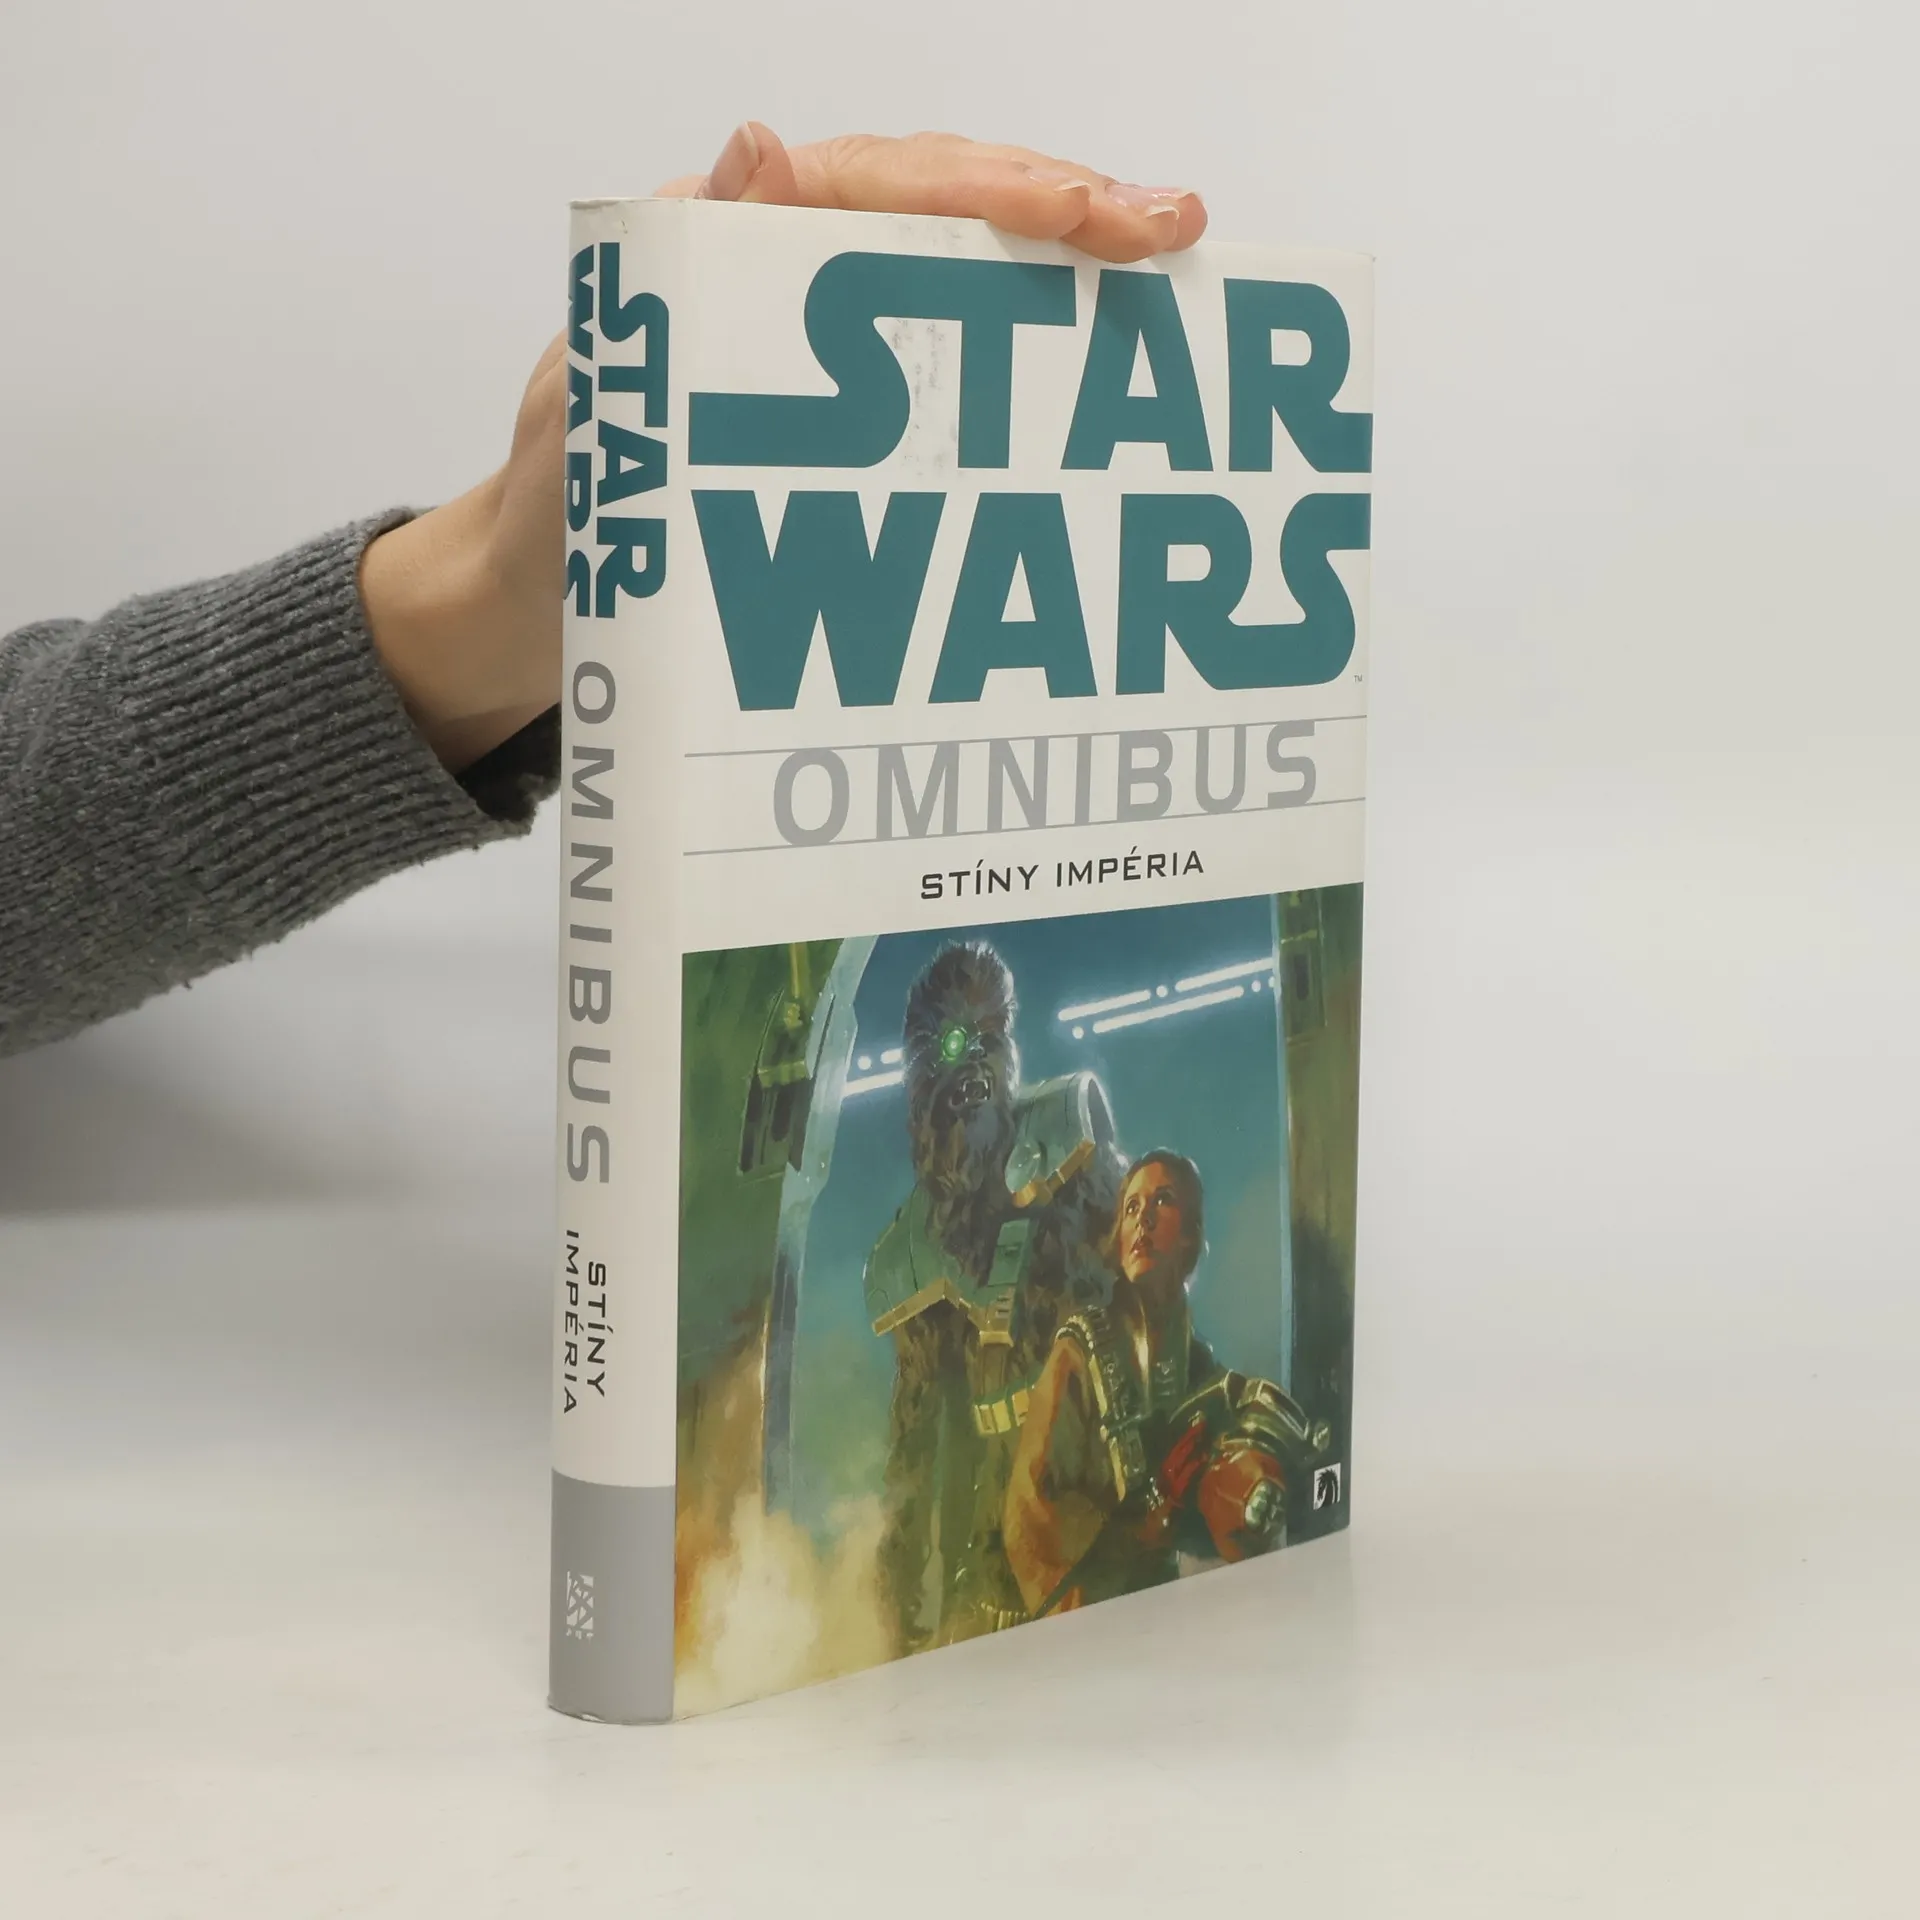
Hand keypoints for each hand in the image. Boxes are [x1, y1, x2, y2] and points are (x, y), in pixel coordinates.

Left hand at [360, 126, 1207, 769]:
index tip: (1093, 211)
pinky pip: (954, 373)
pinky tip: (1102, 377)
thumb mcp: (598, 405)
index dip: (998, 186)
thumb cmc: (562, 514)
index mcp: (732, 249)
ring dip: (1067, 281)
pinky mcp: (858, 425)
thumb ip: (668, 298)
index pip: (887, 182)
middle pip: (949, 213)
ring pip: (967, 282)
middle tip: (1174, 228)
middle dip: (1067, 213)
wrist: (544, 615)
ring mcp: (834, 353)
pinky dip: (1029, 367)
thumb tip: (763, 150)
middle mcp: (795, 281)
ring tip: (1168, 281)